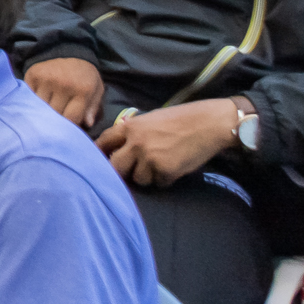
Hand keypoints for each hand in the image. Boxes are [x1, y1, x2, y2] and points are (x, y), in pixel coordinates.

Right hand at [25, 56, 105, 129]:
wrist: (68, 50)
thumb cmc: (84, 76)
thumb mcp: (96, 90)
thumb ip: (93, 108)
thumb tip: (87, 125)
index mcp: (83, 91)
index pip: (71, 119)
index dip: (68, 127)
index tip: (67, 128)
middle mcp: (64, 85)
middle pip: (54, 114)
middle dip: (56, 120)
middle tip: (57, 120)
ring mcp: (47, 79)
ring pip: (40, 107)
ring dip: (43, 111)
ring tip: (47, 110)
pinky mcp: (33, 75)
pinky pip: (30, 96)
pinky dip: (33, 101)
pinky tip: (38, 100)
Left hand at [96, 100, 240, 185]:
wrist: (207, 124)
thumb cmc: (179, 119)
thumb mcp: (149, 120)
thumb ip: (132, 133)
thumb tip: (116, 148)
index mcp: (129, 127)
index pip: (102, 143)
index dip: (99, 154)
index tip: (96, 162)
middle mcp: (135, 143)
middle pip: (115, 167)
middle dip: (121, 172)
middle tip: (129, 172)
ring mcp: (149, 158)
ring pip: (138, 179)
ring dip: (146, 177)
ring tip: (159, 166)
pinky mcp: (165, 171)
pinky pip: (158, 183)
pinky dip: (164, 180)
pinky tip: (173, 168)